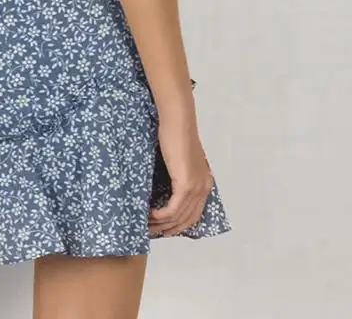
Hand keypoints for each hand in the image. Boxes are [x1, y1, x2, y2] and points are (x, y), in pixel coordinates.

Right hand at [149, 113, 213, 236]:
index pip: (193, 215)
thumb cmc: (175, 134)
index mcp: (204, 183)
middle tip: (151, 230)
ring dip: (162, 223)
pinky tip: (151, 214)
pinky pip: (173, 209)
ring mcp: (196, 187)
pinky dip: (162, 215)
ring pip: (179, 217)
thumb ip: (178, 173)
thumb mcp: (179, 159)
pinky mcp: (185, 184)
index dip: (178, 225)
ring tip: (146, 223)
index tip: (162, 227)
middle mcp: (204, 188)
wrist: (178, 121)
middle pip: (187, 220)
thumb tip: (165, 187)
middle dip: (169, 229)